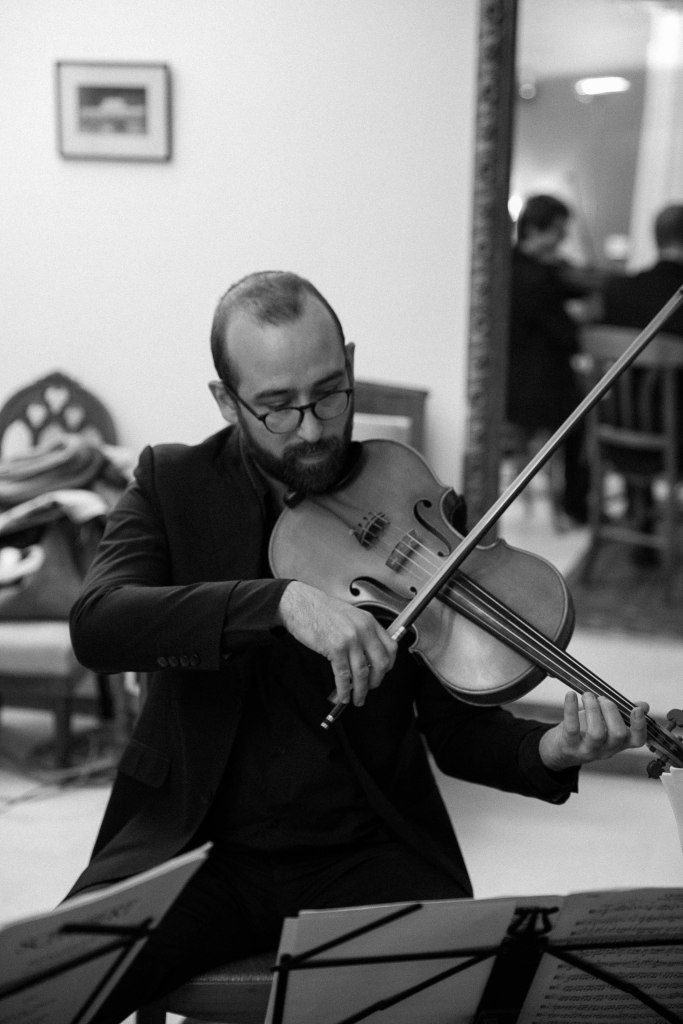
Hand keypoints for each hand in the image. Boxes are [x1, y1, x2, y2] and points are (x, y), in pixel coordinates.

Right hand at [278, 581, 396, 706]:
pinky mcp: (335, 648)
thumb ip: (362, 633)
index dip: (389, 665)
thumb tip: (366, 658)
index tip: (382, 674)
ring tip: (356, 699)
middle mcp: (363, 630)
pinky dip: (344, 690)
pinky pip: (344, 675)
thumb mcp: (350, 616)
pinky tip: (342, 695)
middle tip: (369, 689)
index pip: (391, 648)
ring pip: (362, 673)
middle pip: (381, 664)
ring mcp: (350, 639)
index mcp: (369, 621)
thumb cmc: (320, 610)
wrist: (300, 603)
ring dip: (360, 691)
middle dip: (376, 682)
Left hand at [539, 692, 648, 771]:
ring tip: (587, 695)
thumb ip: (624, 714)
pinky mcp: (569, 745)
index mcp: (619, 743)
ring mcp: (588, 750)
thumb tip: (644, 706)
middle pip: (618, 734)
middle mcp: (606, 749)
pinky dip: (571, 709)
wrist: (560, 749)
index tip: (636, 709)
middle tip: (601, 698)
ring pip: (596, 733)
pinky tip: (570, 695)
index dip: (640, 726)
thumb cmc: (586, 730)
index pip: (637, 740)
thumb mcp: (606, 723)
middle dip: (611, 710)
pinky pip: (572, 728)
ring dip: (593, 708)